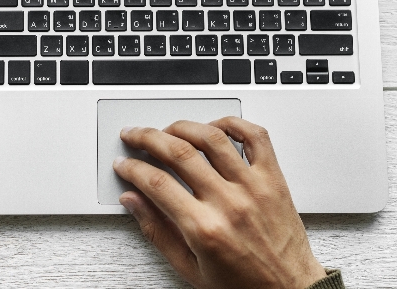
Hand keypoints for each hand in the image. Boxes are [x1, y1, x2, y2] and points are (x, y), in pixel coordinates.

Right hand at [114, 117, 325, 288]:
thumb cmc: (243, 284)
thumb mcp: (190, 268)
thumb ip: (157, 231)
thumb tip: (132, 200)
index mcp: (205, 229)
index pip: (157, 183)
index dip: (132, 169)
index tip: (123, 164)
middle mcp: (229, 202)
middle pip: (179, 152)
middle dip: (147, 138)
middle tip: (134, 136)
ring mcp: (253, 186)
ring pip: (212, 137)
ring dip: (183, 126)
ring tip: (167, 130)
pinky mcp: (273, 178)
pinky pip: (255, 137)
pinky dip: (232, 123)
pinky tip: (213, 126)